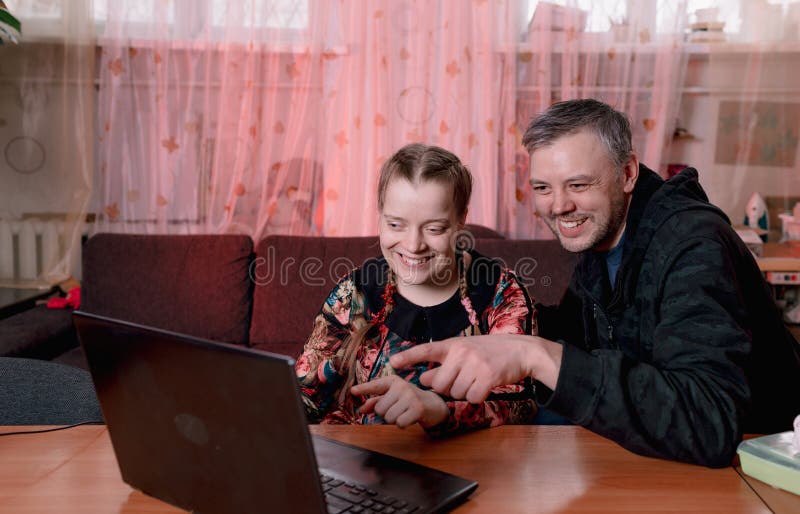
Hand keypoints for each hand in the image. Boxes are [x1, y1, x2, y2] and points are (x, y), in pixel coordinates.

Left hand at [350, 376, 449, 427]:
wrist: (434, 405)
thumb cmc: (409, 400)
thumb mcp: (393, 397)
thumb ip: (376, 402)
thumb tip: (361, 409)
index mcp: (393, 381)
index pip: (375, 385)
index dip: (363, 389)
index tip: (352, 391)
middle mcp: (401, 386)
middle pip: (379, 409)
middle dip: (385, 414)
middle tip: (397, 409)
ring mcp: (410, 396)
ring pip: (388, 417)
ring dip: (394, 420)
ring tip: (404, 413)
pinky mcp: (417, 408)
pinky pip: (399, 423)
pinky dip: (402, 424)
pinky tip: (410, 418)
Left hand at [389, 335, 560, 402]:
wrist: (522, 351)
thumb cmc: (491, 352)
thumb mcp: (466, 352)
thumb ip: (445, 364)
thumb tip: (423, 379)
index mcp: (454, 344)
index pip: (427, 350)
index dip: (409, 357)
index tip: (393, 363)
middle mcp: (462, 352)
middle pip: (439, 385)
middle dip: (448, 390)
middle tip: (463, 380)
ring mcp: (475, 364)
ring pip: (456, 393)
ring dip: (465, 393)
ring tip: (477, 379)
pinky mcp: (488, 376)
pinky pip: (472, 398)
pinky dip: (478, 397)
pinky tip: (486, 386)